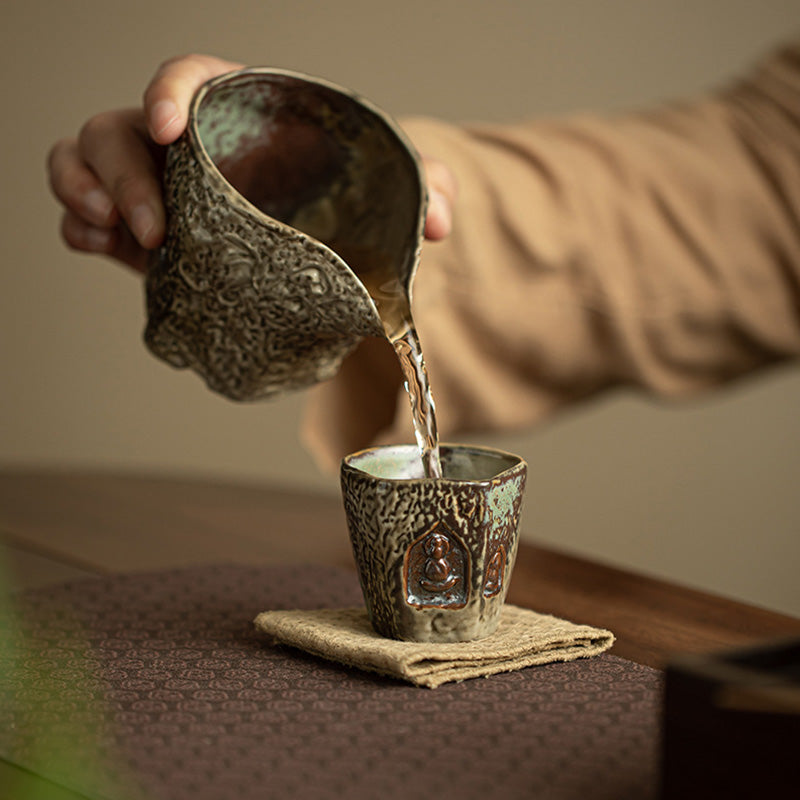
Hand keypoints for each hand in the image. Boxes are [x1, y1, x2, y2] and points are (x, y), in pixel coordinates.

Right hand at [47, 54, 456, 273]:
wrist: (308, 242)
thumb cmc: (336, 200)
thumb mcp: (380, 191)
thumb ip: (420, 191)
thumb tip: (440, 220)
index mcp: (239, 116)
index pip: (192, 77)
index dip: (170, 89)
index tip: (169, 125)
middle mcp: (188, 144)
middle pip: (125, 127)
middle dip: (125, 173)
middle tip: (155, 231)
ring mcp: (156, 182)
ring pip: (90, 157)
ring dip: (87, 191)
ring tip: (112, 234)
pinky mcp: (138, 222)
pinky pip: (83, 207)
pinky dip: (77, 222)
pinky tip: (96, 244)